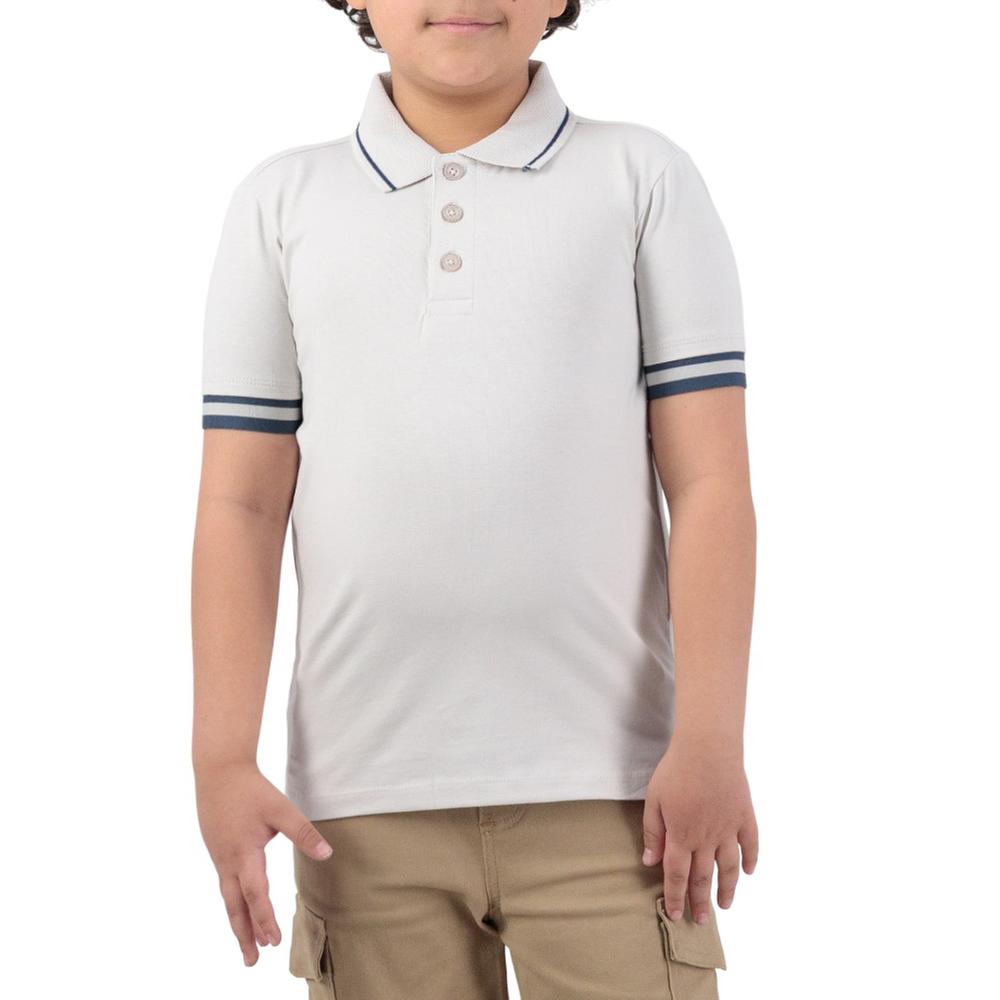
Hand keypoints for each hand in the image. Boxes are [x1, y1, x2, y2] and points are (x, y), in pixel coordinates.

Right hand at [194, 761, 332, 965]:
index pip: (255, 894)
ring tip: (247, 943)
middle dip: (244, 934)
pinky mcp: (218, 849)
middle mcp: (227, 862)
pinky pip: (225, 884)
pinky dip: (233, 903)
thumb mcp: (280, 809)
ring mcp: (219, 857)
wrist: (218, 770)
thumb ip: (303, 832)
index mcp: (243, 854)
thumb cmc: (251, 790)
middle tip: (252, 961)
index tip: (273, 941)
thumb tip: (326, 853)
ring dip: (238, 921)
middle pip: (235, 907)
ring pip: (228, 897)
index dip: (264, 919)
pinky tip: (240, 906)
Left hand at [641, 740, 757, 924]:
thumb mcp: (654, 800)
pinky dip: (752, 859)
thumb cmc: (676, 771)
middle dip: (700, 901)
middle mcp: (706, 838)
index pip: (677, 875)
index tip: (676, 915)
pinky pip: (751, 843)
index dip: (675, 897)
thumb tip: (650, 861)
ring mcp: (729, 829)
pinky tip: (750, 872)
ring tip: (725, 905)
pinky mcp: (745, 816)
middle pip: (703, 877)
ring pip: (729, 867)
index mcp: (681, 836)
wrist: (708, 749)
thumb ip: (653, 833)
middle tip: (701, 921)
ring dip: (727, 888)